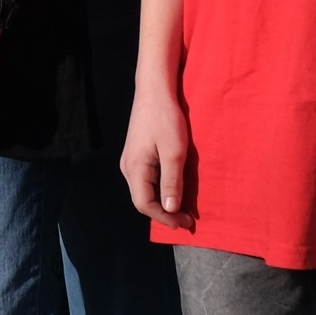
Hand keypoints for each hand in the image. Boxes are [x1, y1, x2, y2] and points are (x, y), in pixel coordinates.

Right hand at [119, 84, 193, 221]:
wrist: (155, 90)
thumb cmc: (166, 119)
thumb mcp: (174, 153)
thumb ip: (172, 182)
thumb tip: (170, 209)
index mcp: (135, 169)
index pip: (145, 204)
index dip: (164, 217)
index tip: (185, 223)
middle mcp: (128, 168)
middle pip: (142, 200)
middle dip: (164, 213)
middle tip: (187, 220)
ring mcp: (131, 161)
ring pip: (144, 191)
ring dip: (163, 203)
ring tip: (182, 209)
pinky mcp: (137, 154)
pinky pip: (147, 180)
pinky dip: (160, 190)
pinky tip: (173, 191)